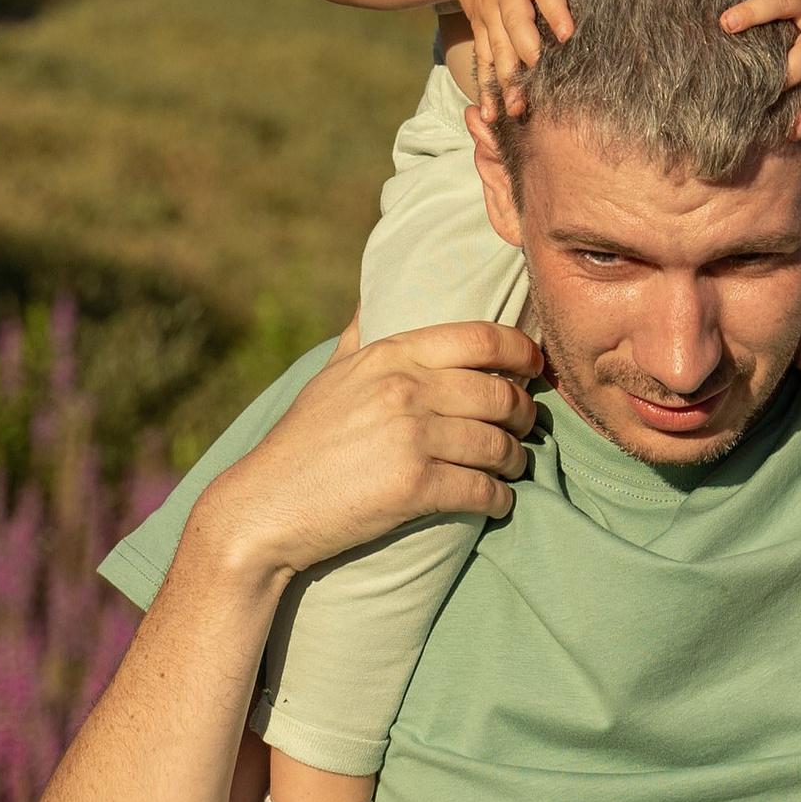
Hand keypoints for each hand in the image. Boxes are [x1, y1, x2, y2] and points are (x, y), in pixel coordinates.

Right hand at [197, 320, 543, 582]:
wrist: (265, 506)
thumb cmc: (301, 441)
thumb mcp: (329, 374)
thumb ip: (359, 334)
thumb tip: (373, 295)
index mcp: (390, 354)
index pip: (481, 337)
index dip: (521, 351)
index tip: (534, 367)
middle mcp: (405, 389)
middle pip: (500, 393)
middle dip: (524, 413)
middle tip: (526, 426)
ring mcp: (411, 437)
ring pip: (498, 444)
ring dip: (515, 459)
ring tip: (513, 466)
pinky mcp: (414, 487)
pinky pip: (481, 489)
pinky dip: (499, 498)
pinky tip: (498, 501)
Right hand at [438, 0, 627, 119]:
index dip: (552, 8)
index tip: (567, 32)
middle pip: (514, 22)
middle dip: (526, 49)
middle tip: (540, 72)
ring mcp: (489, 12)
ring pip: (497, 48)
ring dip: (507, 78)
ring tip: (518, 107)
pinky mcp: (480, 28)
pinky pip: (483, 60)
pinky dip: (488, 87)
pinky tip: (493, 113)